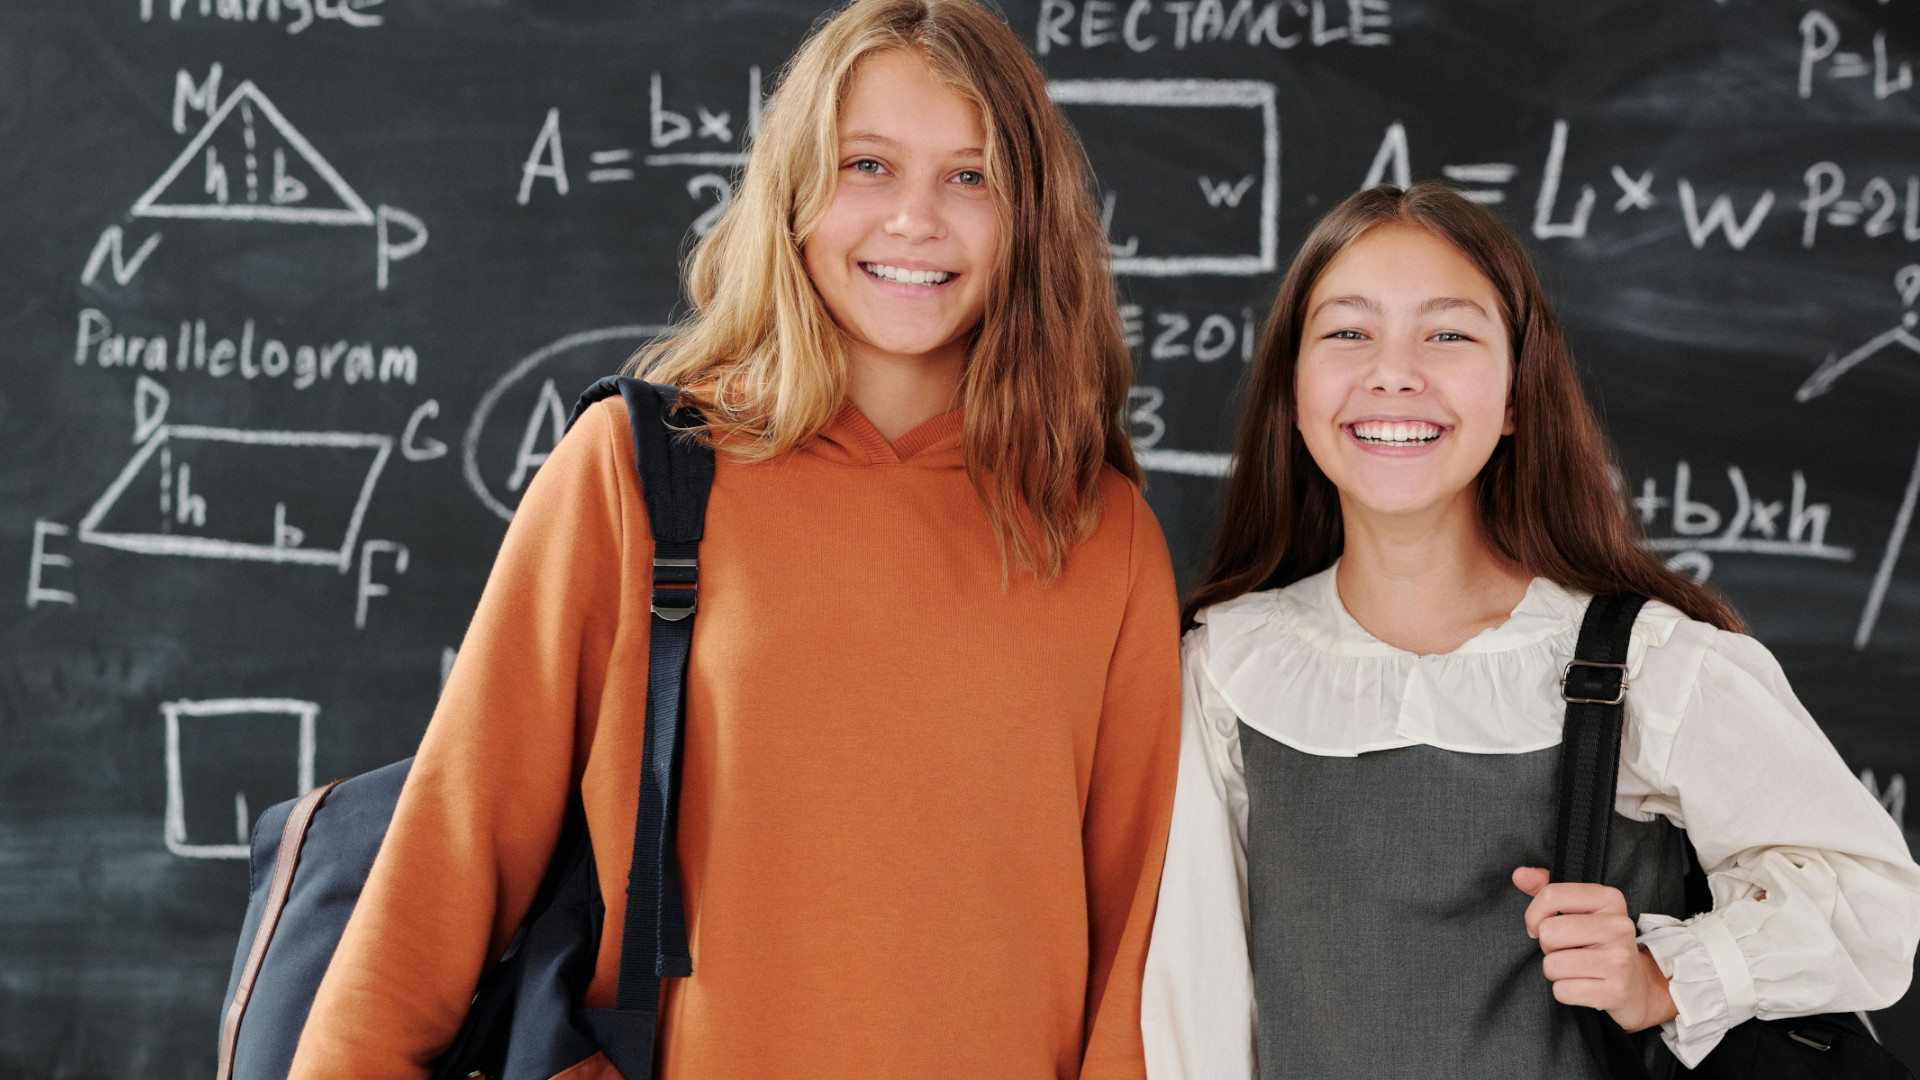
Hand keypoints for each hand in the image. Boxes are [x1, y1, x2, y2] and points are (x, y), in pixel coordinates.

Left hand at [1512, 866, 1676, 1031]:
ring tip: (1576, 968)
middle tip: (1566, 950)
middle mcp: (1619, 926)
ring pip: (1552, 965)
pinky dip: (1565, 991)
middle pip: (1548, 932)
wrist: (1637, 987)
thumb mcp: (1579, 910)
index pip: (1552, 895)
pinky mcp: (1616, 992)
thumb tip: (1519, 875)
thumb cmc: (1599, 943)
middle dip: (1547, 946)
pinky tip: (1583, 986)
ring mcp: (1620, 960)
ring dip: (1555, 971)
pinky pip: (1562, 991)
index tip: (1539, 926)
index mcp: (1609, 899)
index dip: (1534, 915)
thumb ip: (1546, 888)